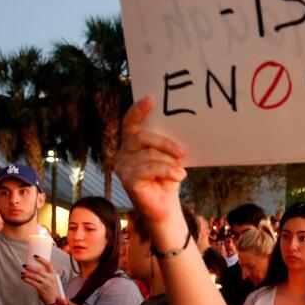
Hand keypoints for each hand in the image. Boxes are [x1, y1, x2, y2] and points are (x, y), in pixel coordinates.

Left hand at [21, 256, 61, 304]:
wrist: (53, 299)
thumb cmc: (50, 287)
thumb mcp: (50, 279)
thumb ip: (44, 273)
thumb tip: (32, 266)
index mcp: (53, 274)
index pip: (48, 264)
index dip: (41, 259)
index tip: (35, 256)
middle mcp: (50, 278)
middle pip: (39, 270)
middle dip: (30, 267)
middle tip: (24, 265)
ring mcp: (46, 283)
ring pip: (35, 276)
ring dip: (27, 274)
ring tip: (22, 272)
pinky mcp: (41, 289)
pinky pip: (33, 283)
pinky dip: (27, 280)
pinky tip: (23, 278)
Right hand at [113, 97, 186, 223]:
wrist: (165, 206)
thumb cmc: (167, 178)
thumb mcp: (168, 157)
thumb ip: (167, 143)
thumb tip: (180, 127)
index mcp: (131, 144)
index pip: (130, 124)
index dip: (138, 110)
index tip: (150, 99)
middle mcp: (122, 153)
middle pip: (141, 137)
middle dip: (164, 143)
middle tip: (182, 151)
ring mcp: (122, 167)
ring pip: (148, 154)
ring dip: (169, 162)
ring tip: (181, 172)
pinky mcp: (126, 180)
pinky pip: (149, 168)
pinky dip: (167, 171)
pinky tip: (178, 176)